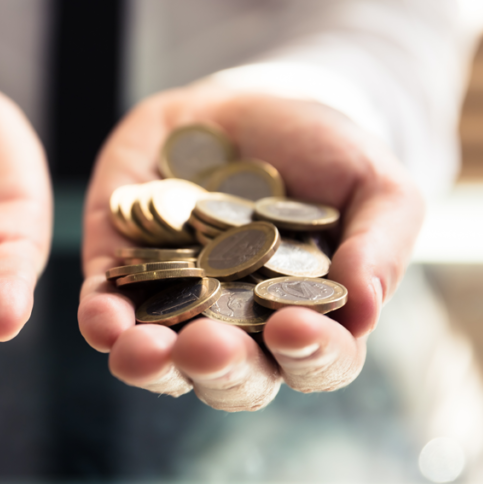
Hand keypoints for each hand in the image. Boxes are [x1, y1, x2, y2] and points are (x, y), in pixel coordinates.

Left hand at [78, 85, 422, 409]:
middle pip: (232, 378)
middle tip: (208, 346)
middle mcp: (240, 330)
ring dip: (150, 365)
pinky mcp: (122, 276)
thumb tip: (365, 310)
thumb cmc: (324, 152)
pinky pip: (105, 313)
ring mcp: (177, 307)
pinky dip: (101, 321)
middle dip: (219, 368)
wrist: (247, 105)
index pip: (316, 362)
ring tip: (142, 351)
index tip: (294, 327)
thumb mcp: (373, 183)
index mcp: (309, 321)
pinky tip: (102, 318)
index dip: (310, 356)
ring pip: (161, 362)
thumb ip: (381, 244)